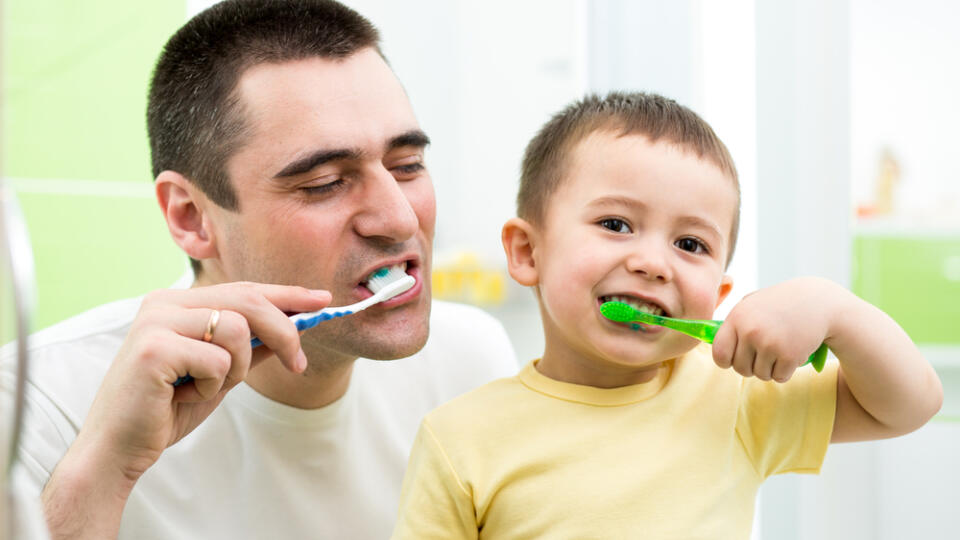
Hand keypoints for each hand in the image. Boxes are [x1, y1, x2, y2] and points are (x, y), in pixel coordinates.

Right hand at [69, 282, 330, 482]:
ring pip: (236, 329)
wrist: (119, 448)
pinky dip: (214, 385)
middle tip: (299, 364)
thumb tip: (297, 325)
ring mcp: (155, 322)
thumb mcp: (221, 373)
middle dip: (284, 331)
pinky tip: (185, 395)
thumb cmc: (168, 409)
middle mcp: (163, 302)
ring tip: (210, 386)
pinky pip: (217, 360)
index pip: (244, 289)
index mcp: (177, 302)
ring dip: (238, 367)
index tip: (322, 301)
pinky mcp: (153, 348)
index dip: (287, 295)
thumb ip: (251, 346)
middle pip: (247, 300)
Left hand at [711, 277, 843, 382]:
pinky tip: (792, 353)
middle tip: (764, 353)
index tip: (735, 358)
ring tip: (779, 349)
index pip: (719, 354)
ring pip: (760, 375)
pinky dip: (785, 371)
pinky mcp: (789, 355)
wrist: (817, 302)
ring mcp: (769, 344)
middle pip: (740, 368)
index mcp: (736, 318)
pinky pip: (779, 377)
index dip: (726, 360)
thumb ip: (732, 323)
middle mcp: (750, 331)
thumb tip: (707, 338)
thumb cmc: (779, 304)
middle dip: (751, 366)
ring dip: (769, 368)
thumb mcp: (751, 304)